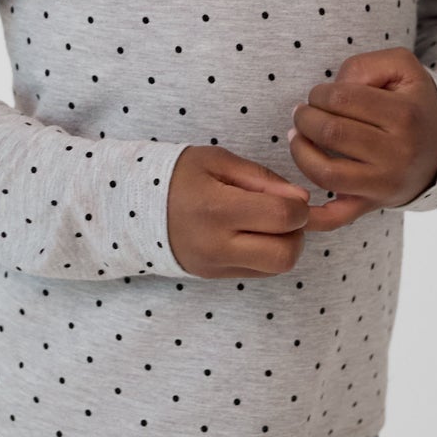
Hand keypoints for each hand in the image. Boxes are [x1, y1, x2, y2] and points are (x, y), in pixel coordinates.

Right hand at [166, 145, 313, 279]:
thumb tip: (302, 199)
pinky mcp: (215, 276)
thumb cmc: (178, 175)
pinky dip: (268, 253)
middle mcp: (217, 245)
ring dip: (285, 245)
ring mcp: (216, 265)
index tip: (293, 195)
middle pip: (285, 254)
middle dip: (298, 233)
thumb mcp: (217, 160)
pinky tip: (255, 233)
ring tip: (268, 222)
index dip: (300, 206)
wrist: (133, 205)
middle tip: (286, 213)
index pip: (282, 217)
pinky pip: (259, 272)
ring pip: (276, 268)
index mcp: (217, 209)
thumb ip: (262, 177)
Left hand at [288, 47, 436, 229]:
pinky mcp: (372, 205)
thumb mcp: (402, 67)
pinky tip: (295, 201)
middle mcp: (397, 154)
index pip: (341, 99)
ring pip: (326, 173)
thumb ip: (365, 67)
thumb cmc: (414, 102)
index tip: (320, 95)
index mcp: (404, 116)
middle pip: (330, 133)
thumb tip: (334, 90)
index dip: (319, 92)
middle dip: (305, 117)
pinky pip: (337, 218)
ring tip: (298, 137)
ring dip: (299, 151)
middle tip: (303, 113)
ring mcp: (384, 184)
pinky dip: (312, 216)